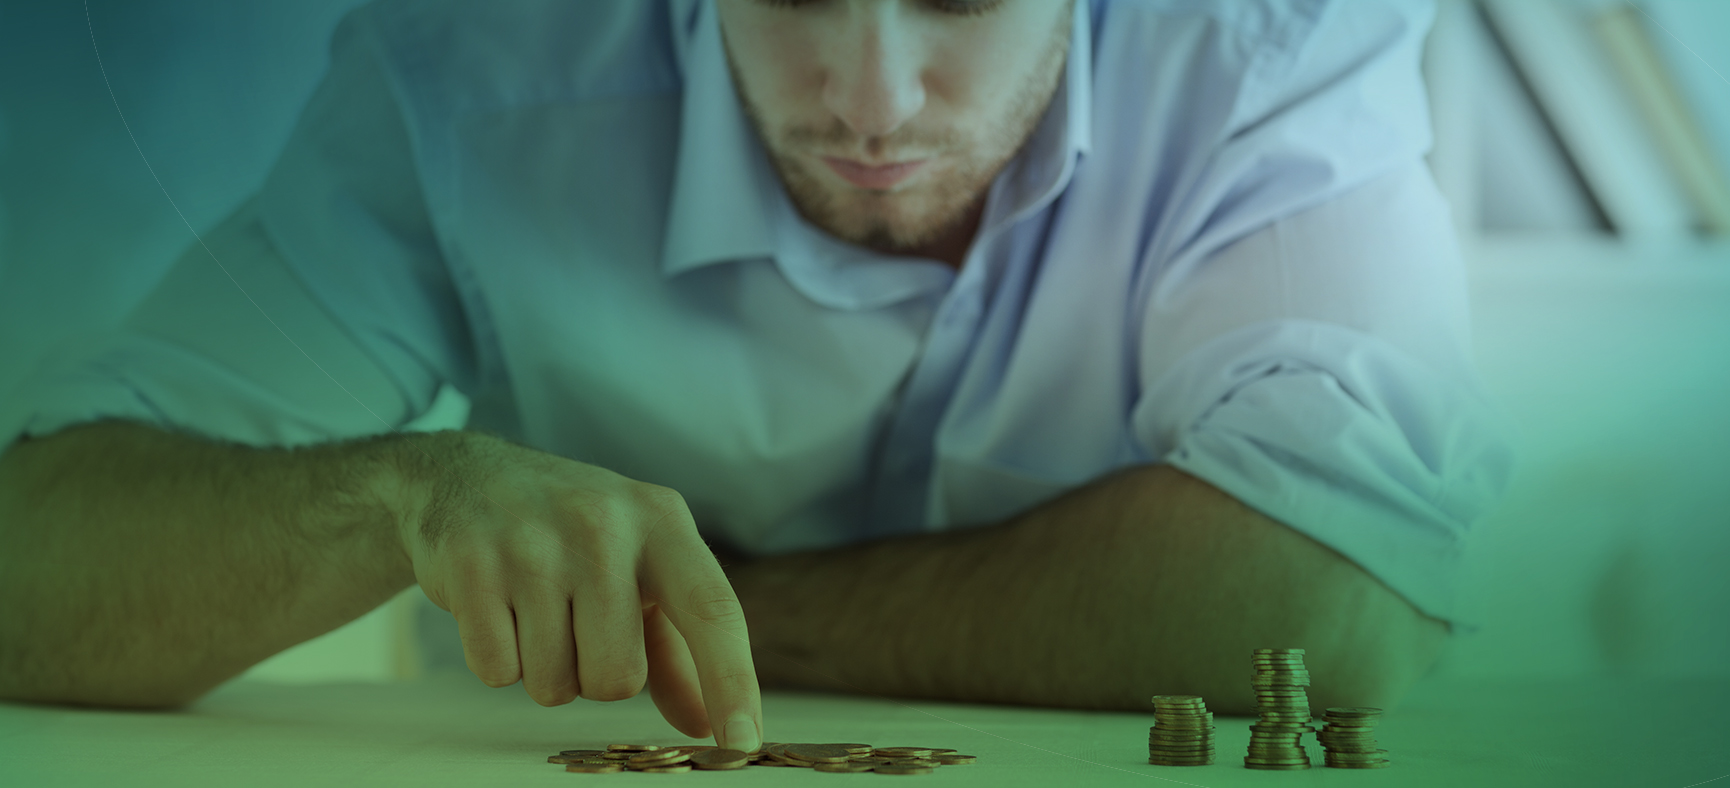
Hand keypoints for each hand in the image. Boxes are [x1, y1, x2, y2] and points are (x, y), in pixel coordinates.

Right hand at [392, 431, 761, 751]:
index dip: (732, 682)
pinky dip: (498, 659)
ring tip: (534, 610)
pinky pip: (497, 669)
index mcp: (662, 520)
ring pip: (555, 683)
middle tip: (577, 626)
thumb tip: (707, 725)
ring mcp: (533, 541)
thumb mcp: (638, 568)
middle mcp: (604, 523)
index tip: (743, 744)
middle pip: (620, 676)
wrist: (468, 475)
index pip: (712, 610)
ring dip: (545, 669)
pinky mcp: (472, 562)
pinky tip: (497, 607)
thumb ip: (676, 650)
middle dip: (597, 676)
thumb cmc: (572, 535)